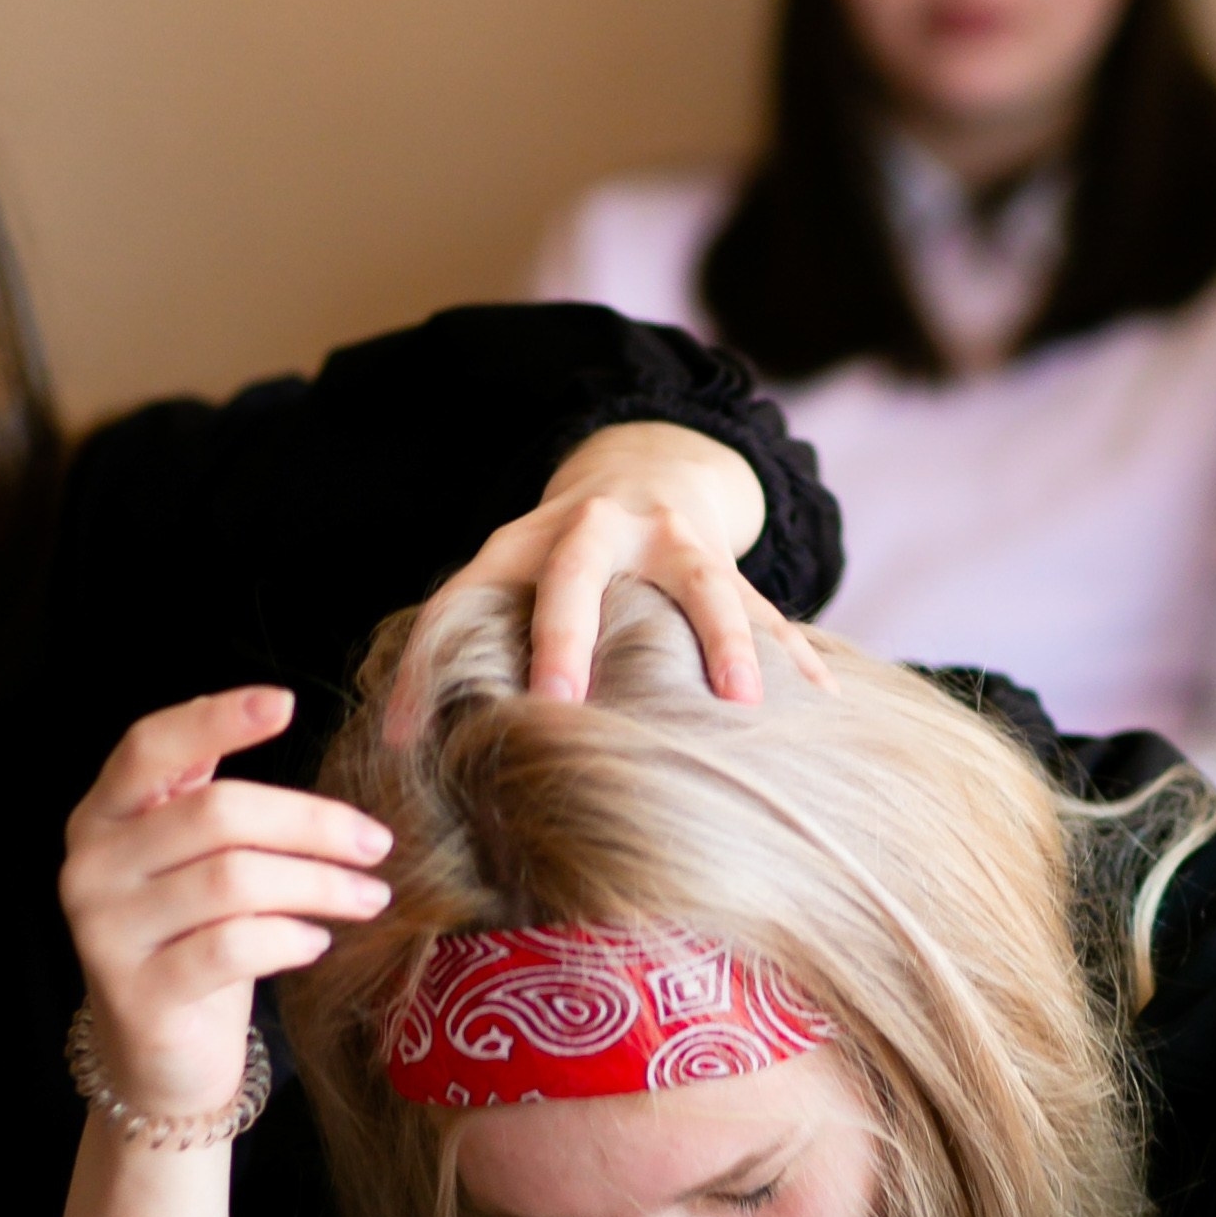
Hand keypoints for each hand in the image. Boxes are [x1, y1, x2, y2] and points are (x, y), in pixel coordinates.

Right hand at [60, 687, 391, 1118]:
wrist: (159, 1059)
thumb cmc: (190, 942)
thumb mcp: (190, 862)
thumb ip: (209, 797)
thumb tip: (273, 713)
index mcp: (103, 816)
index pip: (150, 747)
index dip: (215, 719)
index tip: (284, 703)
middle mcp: (91, 866)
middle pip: (215, 815)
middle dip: (311, 824)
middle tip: (376, 844)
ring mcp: (106, 932)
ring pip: (233, 881)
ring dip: (319, 886)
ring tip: (368, 898)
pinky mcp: (139, 993)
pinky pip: (232, 947)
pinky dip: (289, 938)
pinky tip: (317, 941)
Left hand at [384, 420, 834, 741]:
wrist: (648, 470)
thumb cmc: (558, 561)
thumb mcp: (505, 581)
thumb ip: (456, 647)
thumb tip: (393, 746)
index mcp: (520, 543)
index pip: (461, 597)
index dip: (427, 663)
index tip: (409, 737)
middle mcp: (593, 531)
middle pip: (575, 576)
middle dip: (565, 637)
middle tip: (559, 700)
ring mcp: (670, 543)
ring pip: (701, 588)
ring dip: (723, 645)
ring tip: (742, 705)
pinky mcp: (727, 562)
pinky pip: (764, 609)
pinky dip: (794, 655)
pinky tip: (822, 699)